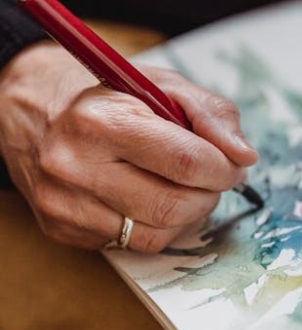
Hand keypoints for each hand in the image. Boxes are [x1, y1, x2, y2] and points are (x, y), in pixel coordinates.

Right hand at [0, 43, 257, 251]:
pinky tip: (150, 198)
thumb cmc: (106, 94)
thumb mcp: (160, 84)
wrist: (29, 108)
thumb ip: (210, 113)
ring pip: (155, 233)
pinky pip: (130, 245)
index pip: (185, 161)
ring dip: (186, 215)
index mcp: (102, 120)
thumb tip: (244, 157)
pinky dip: (155, 226)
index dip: (223, 168)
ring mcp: (65, 203)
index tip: (233, 163)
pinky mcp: (62, 228)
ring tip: (184, 187)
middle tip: (214, 178)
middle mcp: (75, 166)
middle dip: (209, 195)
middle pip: (173, 205)